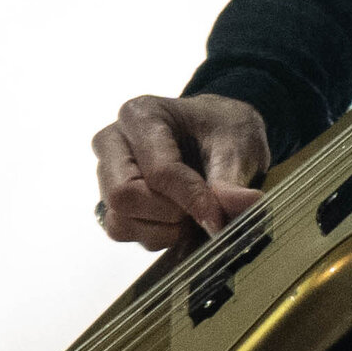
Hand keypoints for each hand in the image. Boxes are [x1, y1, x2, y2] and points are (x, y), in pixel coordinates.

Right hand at [93, 93, 268, 248]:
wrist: (215, 135)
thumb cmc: (222, 131)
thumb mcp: (239, 146)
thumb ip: (233, 179)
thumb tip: (245, 204)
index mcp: (142, 114)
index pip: (159, 170)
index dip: (191, 198)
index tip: (218, 217)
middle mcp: (114, 141)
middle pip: (123, 195)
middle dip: (168, 214)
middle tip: (200, 211)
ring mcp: (106, 172)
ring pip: (118, 220)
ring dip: (162, 230)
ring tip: (191, 214)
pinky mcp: (109, 200)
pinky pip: (120, 232)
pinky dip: (153, 236)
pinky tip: (177, 222)